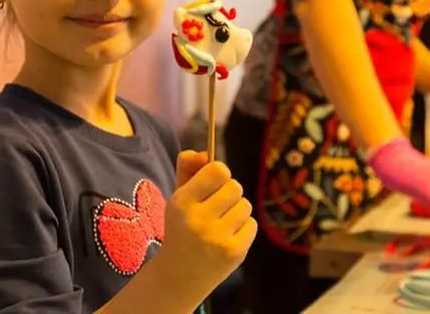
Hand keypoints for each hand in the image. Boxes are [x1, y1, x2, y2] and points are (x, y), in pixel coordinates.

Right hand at [160, 152, 256, 290]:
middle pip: (235, 186)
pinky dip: (243, 228)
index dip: (220, 173)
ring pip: (245, 205)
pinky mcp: (234, 252)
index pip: (218, 170)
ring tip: (221, 224)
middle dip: (229, 193)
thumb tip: (205, 152)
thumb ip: (188, 170)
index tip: (214, 182)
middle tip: (217, 207)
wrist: (178, 278)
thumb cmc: (181, 229)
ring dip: (236, 211)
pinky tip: (228, 237)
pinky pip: (251, 224)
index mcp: (181, 202)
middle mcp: (198, 220)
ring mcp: (218, 238)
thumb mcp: (178, 198)